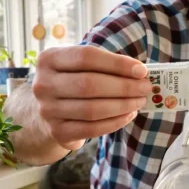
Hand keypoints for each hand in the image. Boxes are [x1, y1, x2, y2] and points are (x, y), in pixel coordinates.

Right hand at [32, 45, 149, 149]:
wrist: (49, 110)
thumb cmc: (73, 80)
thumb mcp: (81, 66)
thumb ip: (106, 65)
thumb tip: (140, 72)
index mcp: (49, 59)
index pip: (86, 57)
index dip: (117, 64)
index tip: (141, 70)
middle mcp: (43, 84)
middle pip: (89, 84)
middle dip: (124, 87)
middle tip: (145, 88)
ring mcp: (47, 110)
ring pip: (92, 109)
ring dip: (122, 105)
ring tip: (140, 101)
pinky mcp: (57, 131)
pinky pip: (91, 128)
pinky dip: (115, 122)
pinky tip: (129, 115)